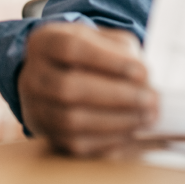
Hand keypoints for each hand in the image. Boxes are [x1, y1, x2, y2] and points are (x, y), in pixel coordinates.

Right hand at [17, 23, 157, 156]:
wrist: (59, 74)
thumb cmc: (92, 53)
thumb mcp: (107, 40)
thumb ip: (125, 52)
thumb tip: (143, 78)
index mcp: (46, 42)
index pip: (72, 48)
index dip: (109, 61)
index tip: (142, 72)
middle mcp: (33, 76)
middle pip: (68, 88)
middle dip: (116, 96)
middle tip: (151, 99)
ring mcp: (35, 108)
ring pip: (70, 120)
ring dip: (115, 121)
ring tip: (147, 116)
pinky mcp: (47, 134)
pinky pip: (74, 143)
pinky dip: (107, 139)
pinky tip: (132, 131)